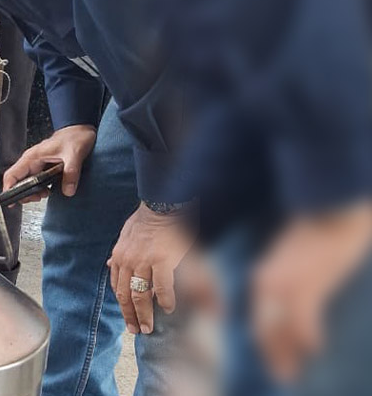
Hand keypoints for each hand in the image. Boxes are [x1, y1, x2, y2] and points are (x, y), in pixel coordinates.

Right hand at [3, 124, 95, 200]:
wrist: (81, 130)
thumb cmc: (74, 136)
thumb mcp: (74, 155)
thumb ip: (71, 173)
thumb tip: (68, 190)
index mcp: (33, 157)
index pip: (12, 174)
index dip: (9, 188)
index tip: (11, 200)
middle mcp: (32, 161)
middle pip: (17, 182)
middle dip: (23, 194)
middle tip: (35, 199)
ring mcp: (38, 165)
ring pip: (26, 183)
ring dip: (32, 193)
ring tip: (43, 195)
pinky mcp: (44, 168)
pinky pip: (36, 182)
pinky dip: (39, 189)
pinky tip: (48, 191)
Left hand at [108, 204, 193, 334]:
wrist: (161, 205)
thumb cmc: (147, 219)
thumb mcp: (126, 235)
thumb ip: (120, 252)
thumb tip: (110, 263)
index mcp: (119, 256)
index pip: (116, 286)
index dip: (121, 303)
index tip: (126, 316)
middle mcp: (128, 261)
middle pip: (125, 295)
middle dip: (130, 315)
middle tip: (135, 330)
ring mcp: (144, 262)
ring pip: (140, 295)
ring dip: (144, 314)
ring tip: (148, 327)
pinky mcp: (161, 261)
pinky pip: (162, 287)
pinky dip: (165, 300)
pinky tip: (168, 309)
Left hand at [251, 203, 371, 382]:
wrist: (331, 211)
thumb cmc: (318, 235)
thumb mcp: (297, 263)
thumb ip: (292, 284)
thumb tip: (298, 303)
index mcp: (263, 278)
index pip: (259, 320)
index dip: (267, 344)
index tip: (275, 362)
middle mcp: (266, 283)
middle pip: (265, 330)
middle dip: (273, 355)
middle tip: (282, 376)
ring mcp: (284, 285)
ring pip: (279, 330)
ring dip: (285, 354)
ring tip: (290, 374)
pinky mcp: (304, 284)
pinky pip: (302, 321)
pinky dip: (307, 338)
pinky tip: (314, 349)